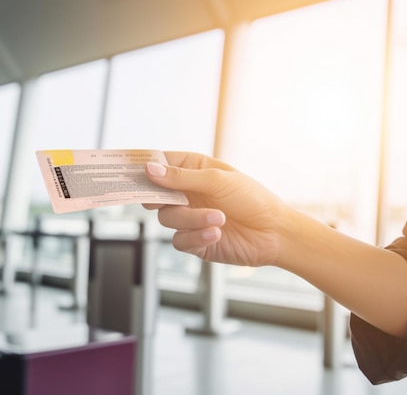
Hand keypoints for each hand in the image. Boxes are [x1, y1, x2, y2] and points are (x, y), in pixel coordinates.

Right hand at [144, 152, 289, 266]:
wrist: (274, 233)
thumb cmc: (253, 199)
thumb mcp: (217, 180)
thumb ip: (181, 177)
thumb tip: (150, 170)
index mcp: (192, 170)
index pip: (159, 164)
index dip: (144, 167)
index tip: (132, 170)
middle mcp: (187, 193)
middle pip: (155, 194)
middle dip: (161, 198)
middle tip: (169, 199)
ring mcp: (189, 217)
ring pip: (167, 218)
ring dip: (192, 219)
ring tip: (219, 218)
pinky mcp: (194, 240)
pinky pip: (179, 240)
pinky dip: (196, 236)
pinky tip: (216, 232)